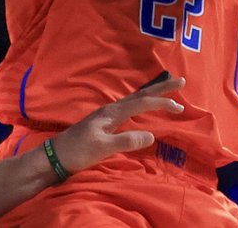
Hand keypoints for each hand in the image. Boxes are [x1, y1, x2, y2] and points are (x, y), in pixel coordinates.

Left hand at [46, 75, 185, 173]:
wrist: (56, 156)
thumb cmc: (78, 151)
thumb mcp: (102, 148)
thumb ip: (125, 141)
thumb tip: (152, 134)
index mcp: (112, 113)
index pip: (142, 103)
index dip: (162, 102)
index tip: (181, 106)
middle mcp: (111, 109)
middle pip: (140, 95)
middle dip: (161, 88)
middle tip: (181, 81)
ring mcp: (107, 115)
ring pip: (135, 99)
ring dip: (152, 93)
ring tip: (167, 89)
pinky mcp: (104, 122)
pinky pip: (129, 107)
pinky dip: (142, 102)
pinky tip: (142, 106)